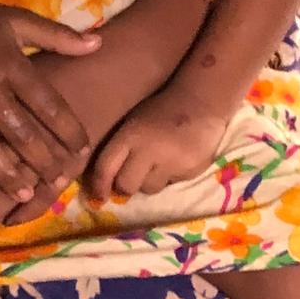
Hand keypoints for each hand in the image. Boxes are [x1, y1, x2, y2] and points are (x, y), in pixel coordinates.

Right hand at [0, 0, 99, 208]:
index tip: (82, 148)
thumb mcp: (15, 19)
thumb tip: (98, 45)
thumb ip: (56, 35)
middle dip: (41, 158)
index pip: (46, 101)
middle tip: (57, 180)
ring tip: (23, 193)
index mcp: (9, 63)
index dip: (67, 127)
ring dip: (4, 172)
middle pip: (18, 129)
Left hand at [88, 83, 231, 201]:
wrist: (201, 102)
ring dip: (149, 182)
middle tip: (131, 177)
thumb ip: (120, 149)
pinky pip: (171, 184)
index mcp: (130, 135)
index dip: (98, 185)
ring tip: (158, 164)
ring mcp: (172, 163)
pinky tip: (175, 161)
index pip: (106, 168)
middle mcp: (149, 151)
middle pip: (127, 186)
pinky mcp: (191, 171)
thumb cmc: (160, 110)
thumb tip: (106, 182)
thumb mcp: (132, 123)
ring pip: (149, 189)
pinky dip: (169, 177)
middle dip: (126, 185)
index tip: (98, 196)